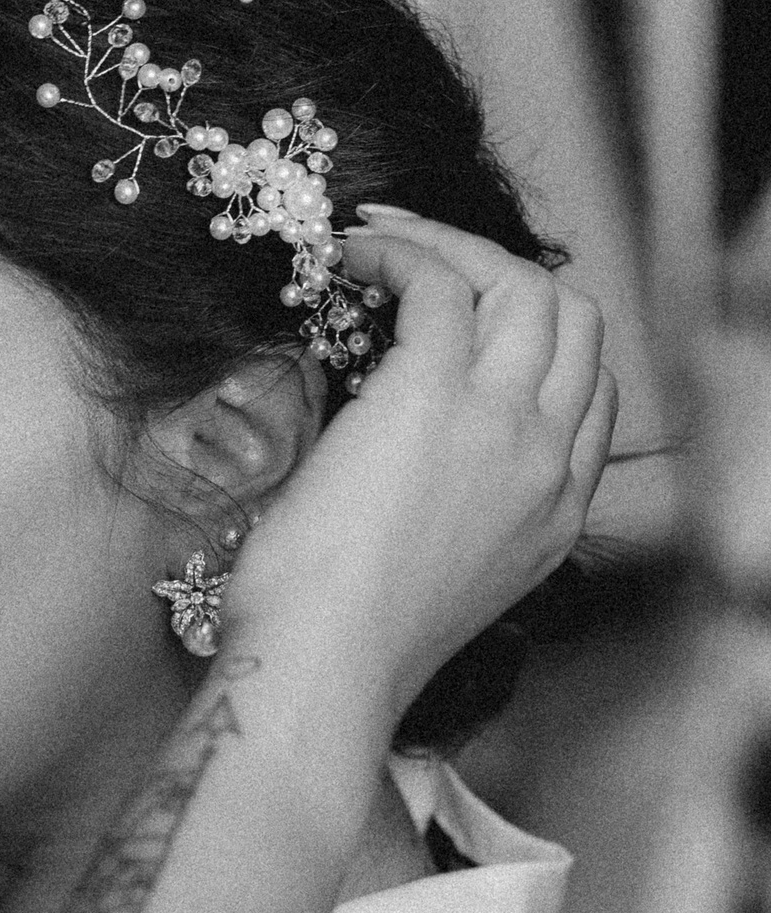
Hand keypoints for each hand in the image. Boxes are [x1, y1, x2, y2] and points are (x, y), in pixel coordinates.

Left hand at [225, 215, 617, 726]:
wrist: (323, 669)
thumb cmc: (340, 644)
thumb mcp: (430, 584)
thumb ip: (448, 519)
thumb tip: (397, 467)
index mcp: (553, 516)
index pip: (589, 395)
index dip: (536, 345)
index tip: (469, 327)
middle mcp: (547, 462)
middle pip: (574, 321)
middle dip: (507, 276)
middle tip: (427, 265)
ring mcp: (501, 422)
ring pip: (525, 285)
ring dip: (454, 245)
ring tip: (382, 242)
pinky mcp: (430, 392)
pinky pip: (439, 281)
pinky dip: (399, 251)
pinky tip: (352, 256)